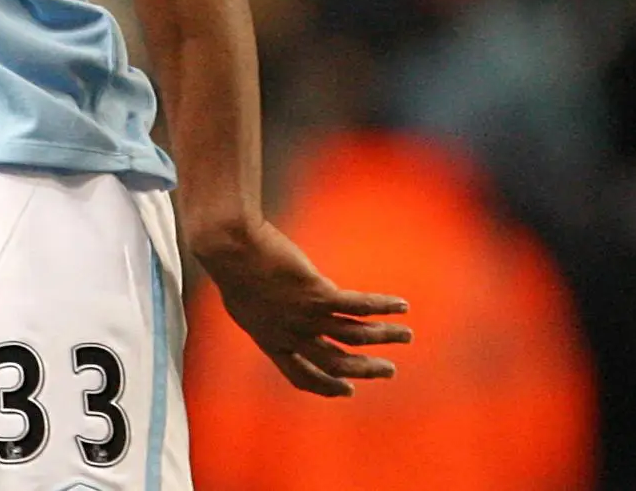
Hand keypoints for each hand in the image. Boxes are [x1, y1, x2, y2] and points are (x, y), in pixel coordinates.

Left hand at [195, 217, 410, 395]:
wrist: (229, 245)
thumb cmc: (232, 265)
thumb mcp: (243, 302)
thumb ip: (265, 316)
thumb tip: (278, 313)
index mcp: (270, 341)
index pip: (301, 376)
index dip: (326, 386)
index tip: (348, 390)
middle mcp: (291, 335)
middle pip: (336, 363)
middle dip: (365, 370)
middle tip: (389, 370)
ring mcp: (305, 317)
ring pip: (355, 336)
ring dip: (384, 337)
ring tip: (406, 335)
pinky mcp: (318, 294)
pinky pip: (359, 306)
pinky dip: (383, 307)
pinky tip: (401, 305)